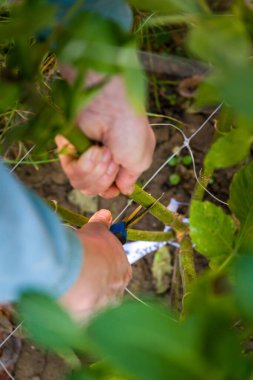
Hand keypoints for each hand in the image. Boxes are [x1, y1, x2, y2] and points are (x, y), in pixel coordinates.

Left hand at [56, 71, 155, 197]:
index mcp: (121, 161)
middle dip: (107, 178)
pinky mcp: (68, 151)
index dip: (111, 190)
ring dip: (98, 172)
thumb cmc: (129, 131)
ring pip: (84, 186)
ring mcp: (84, 156)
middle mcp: (102, 160)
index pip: (111, 188)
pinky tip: (92, 150)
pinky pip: (73, 173)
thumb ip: (130, 179)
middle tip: (112, 158)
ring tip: (103, 152)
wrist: (109, 108)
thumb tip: (123, 191)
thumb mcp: (139, 161)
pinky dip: (85, 165)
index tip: (116, 186)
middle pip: (97, 190)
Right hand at [60, 209, 131, 320]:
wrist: (77, 270)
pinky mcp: (88, 322)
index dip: (103, 266)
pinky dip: (73, 312)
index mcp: (124, 272)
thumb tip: (106, 214)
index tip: (92, 263)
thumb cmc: (89, 249)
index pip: (117, 271)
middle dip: (94, 284)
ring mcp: (103, 309)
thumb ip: (102, 224)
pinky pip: (81, 319)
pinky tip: (64, 303)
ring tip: (69, 290)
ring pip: (95, 306)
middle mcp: (118, 292)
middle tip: (79, 277)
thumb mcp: (96, 231)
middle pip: (107, 290)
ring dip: (84, 299)